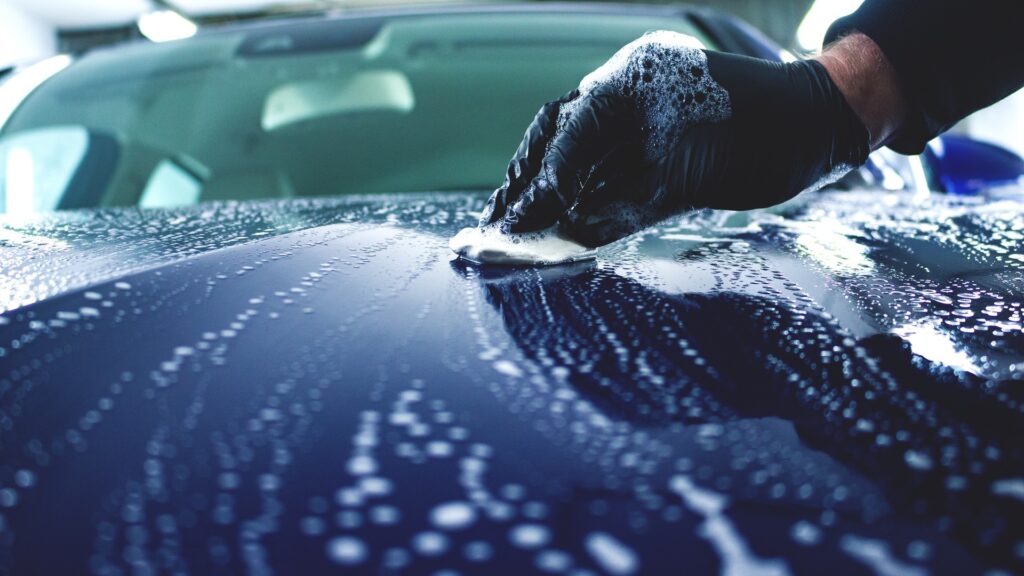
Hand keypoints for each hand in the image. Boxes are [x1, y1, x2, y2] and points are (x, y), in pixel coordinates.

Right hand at [479, 31, 870, 246]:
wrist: (821, 126)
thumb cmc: (766, 138)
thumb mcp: (689, 176)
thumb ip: (621, 204)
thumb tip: (567, 237)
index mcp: (632, 79)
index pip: (569, 129)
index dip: (545, 176)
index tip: (525, 215)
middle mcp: (628, 90)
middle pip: (556, 132)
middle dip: (525, 178)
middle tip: (498, 221)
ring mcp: (641, 114)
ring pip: (575, 149)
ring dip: (545, 187)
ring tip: (512, 223)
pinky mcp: (657, 144)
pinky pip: (606, 167)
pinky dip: (582, 195)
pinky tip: (559, 220)